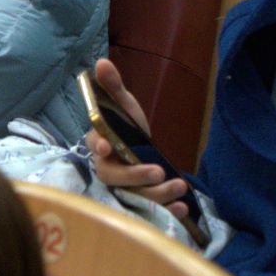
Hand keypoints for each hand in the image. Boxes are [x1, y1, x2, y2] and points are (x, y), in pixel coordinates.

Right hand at [83, 58, 190, 216]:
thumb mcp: (124, 104)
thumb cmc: (127, 126)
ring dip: (157, 194)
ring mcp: (125, 188)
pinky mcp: (142, 202)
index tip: (108, 146)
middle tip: (158, 170)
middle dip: (135, 175)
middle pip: (113, 177)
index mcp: (100, 143)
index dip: (100, 147)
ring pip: (134, 196)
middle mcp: (108, 168)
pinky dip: (167, 212)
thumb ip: (113, 87)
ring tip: (179, 185)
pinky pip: (151, 211)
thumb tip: (101, 62)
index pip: (93, 146)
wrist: (144, 151)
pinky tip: (182, 208)